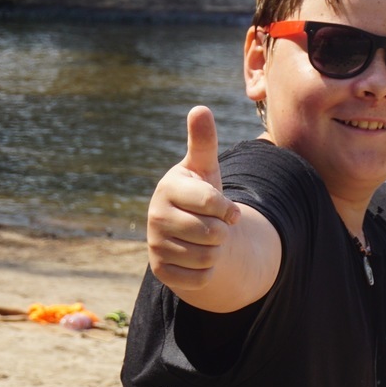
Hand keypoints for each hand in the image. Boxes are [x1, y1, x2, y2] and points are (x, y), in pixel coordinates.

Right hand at [147, 106, 240, 289]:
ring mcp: (155, 245)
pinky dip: (208, 271)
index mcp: (168, 188)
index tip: (230, 211)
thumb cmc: (200, 193)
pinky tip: (198, 257)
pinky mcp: (160, 271)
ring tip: (206, 240)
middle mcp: (155, 216)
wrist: (188, 231)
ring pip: (208, 258)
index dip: (228, 209)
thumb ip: (203, 141)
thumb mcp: (205, 168)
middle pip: (212, 234)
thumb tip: (200, 108)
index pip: (210, 203)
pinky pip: (200, 278)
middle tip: (215, 225)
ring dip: (216, 252)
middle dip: (222, 232)